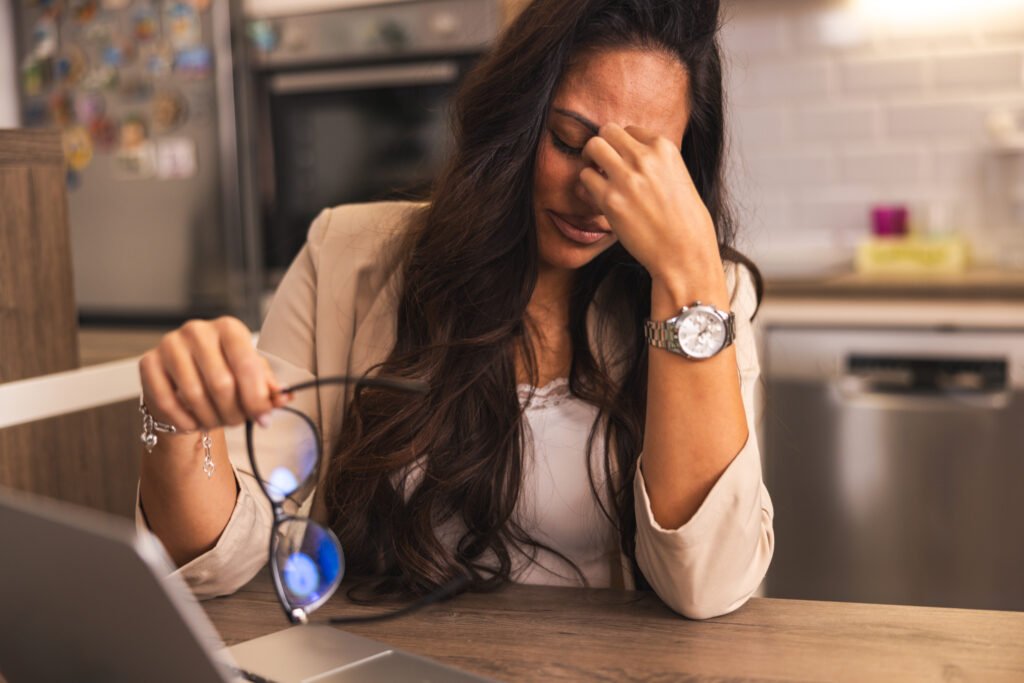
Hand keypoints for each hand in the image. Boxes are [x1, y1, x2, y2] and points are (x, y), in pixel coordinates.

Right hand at [138, 316, 287, 431]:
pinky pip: (167, 403)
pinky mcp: (148, 363)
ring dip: (211, 418)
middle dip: (234, 412)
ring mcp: (169, 344)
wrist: (183, 382)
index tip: (264, 419)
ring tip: (218, 421)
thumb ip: (268, 386)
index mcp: (228, 328)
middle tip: (238, 422)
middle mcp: (198, 330)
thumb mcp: (250, 376)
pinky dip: (185, 421)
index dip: (257, 398)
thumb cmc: (223, 375)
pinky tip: (194, 422)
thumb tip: (285, 397)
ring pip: (194, 395)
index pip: (247, 365)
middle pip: (221, 384)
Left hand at [578, 123, 721, 284]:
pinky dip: (587, 187)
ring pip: (592, 147)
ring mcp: (626, 177)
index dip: (623, 146)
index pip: (631, 129)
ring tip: (598, 179)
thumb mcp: (678, 177)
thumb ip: (655, 162)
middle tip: (601, 165)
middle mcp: (644, 157)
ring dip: (591, 162)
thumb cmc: (684, 221)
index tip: (623, 162)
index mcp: (664, 148)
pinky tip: (596, 198)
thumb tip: (628, 155)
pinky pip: (585, 178)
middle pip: (607, 131)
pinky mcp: (610, 199)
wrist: (684, 251)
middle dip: (603, 146)